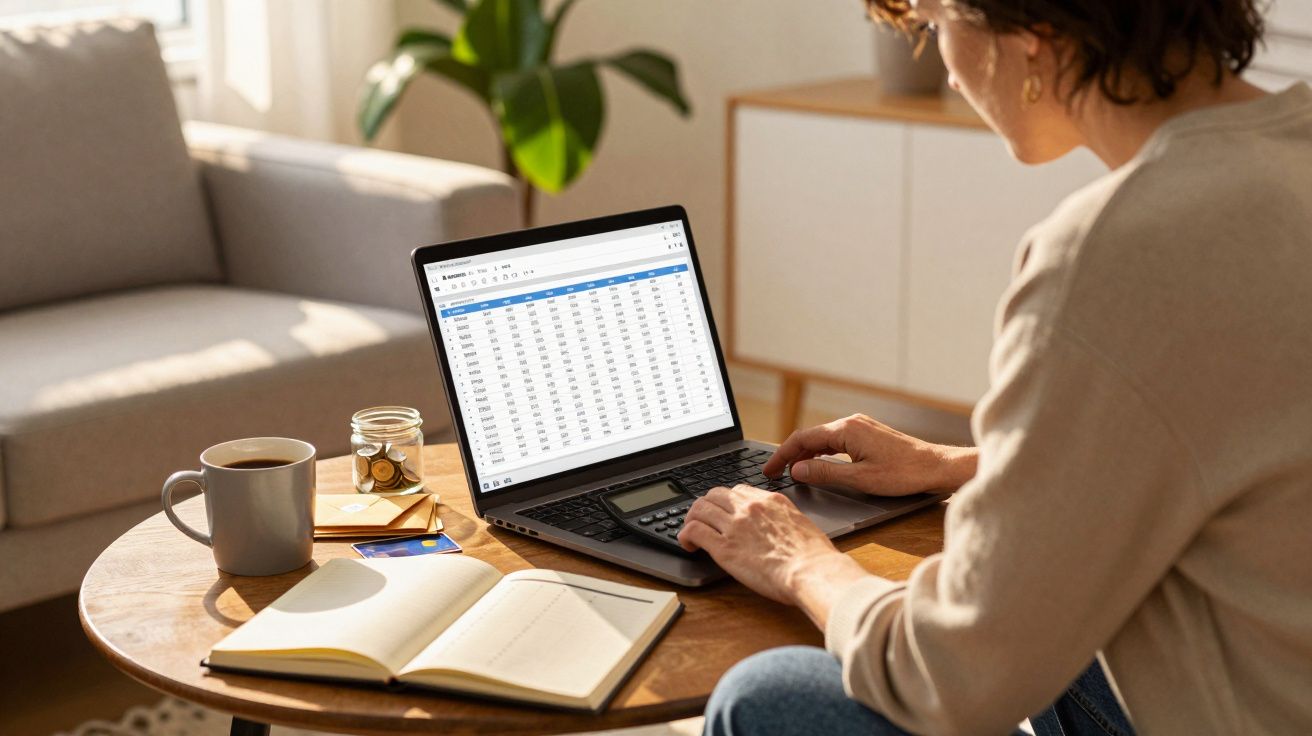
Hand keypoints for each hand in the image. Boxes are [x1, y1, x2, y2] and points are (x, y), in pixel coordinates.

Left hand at [677, 484, 863, 609]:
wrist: (811, 570)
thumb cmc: (813, 555)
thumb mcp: (800, 524)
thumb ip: (783, 519)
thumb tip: (778, 526)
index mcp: (770, 500)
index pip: (739, 490)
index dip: (727, 501)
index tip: (725, 512)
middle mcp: (749, 507)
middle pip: (715, 495)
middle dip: (706, 506)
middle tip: (703, 520)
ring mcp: (734, 525)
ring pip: (699, 509)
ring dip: (691, 519)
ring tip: (691, 532)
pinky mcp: (724, 548)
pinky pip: (694, 531)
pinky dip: (685, 536)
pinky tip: (688, 545)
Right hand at [762, 414, 976, 496]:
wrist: (936, 467)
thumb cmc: (904, 474)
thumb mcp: (859, 479)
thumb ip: (825, 473)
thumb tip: (797, 470)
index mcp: (846, 430)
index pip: (802, 438)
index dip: (781, 455)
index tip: (769, 470)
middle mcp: (851, 423)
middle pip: (810, 436)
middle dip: (790, 454)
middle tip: (774, 473)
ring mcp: (860, 427)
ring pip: (823, 439)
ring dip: (805, 454)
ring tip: (791, 471)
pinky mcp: (868, 434)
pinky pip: (836, 441)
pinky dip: (821, 452)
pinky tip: (817, 465)